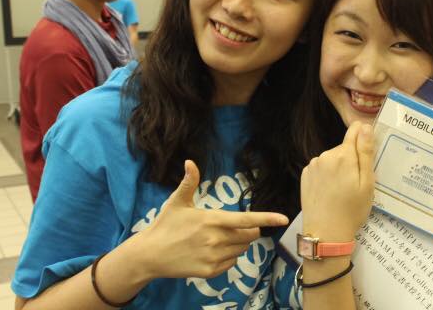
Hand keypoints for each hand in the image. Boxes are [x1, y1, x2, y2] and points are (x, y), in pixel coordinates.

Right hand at [137, 160, 288, 279]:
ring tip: (218, 238)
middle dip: (248, 230)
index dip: (267, 218)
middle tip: (232, 227)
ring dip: (238, 243)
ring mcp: (213, 257)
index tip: (284, 218)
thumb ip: (189, 182)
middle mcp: (216, 239)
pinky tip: (213, 251)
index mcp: (212, 220)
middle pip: (249, 235)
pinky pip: (232, 262)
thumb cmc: (165, 225)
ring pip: (242, 249)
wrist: (149, 255)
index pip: (246, 220)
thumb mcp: (177, 202)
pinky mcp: (210, 271)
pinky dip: (229, 256)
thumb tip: (190, 161)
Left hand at [301, 122, 374, 241]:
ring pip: (332, 158)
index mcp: (344, 155)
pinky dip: (327, 175)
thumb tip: (365, 126)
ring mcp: (313, 165)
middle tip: (357, 183)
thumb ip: (366, 152)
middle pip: (344, 148)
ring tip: (343, 190)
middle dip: (352, 159)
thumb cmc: (352, 210)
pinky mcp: (305, 175)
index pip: (354, 131)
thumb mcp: (367, 183)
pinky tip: (330, 191)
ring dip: (339, 167)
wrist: (326, 233)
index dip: (363, 137)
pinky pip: (321, 168)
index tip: (367, 152)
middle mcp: (325, 156)